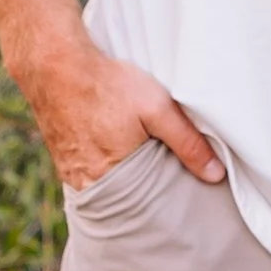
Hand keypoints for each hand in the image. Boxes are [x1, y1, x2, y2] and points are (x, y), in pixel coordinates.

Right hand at [26, 32, 226, 188]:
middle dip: (144, 197)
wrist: (53, 63)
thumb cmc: (106, 84)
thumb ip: (188, 142)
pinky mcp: (61, 160)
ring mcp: (69, 173)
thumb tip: (216, 175)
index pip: (145, 207)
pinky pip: (88, 177)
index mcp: (111, 178)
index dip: (163, 203)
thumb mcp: (157, 108)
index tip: (179, 196)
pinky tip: (115, 157)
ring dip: (123, 184)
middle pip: (124, 203)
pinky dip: (104, 171)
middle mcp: (86, 183)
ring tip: (140, 169)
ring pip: (106, 191)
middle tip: (162, 183)